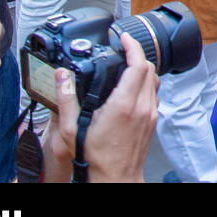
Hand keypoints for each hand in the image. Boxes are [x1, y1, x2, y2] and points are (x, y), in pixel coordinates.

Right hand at [45, 32, 157, 182]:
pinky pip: (154, 93)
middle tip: (123, 49)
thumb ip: (66, 99)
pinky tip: (131, 86)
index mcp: (124, 105)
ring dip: (143, 68)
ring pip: (154, 80)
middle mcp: (142, 106)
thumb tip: (61, 76)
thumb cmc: (95, 157)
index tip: (124, 38)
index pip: (138, 65)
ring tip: (127, 64)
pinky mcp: (153, 120)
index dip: (132, 46)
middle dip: (137, 54)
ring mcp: (151, 113)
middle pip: (149, 68)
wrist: (115, 178)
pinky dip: (145, 82)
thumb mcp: (72, 129)